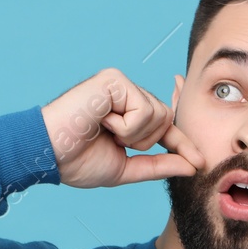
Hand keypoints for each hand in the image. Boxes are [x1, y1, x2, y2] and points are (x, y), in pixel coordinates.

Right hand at [41, 68, 205, 188]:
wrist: (48, 154)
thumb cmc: (76, 161)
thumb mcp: (125, 169)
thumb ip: (157, 166)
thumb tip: (192, 167)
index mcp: (126, 113)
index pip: (164, 126)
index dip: (181, 143)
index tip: (199, 163)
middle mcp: (125, 94)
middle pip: (165, 119)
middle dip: (146, 142)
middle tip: (114, 141)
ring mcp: (119, 84)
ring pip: (157, 114)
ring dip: (133, 135)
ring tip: (105, 132)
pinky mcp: (113, 80)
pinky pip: (144, 109)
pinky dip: (126, 126)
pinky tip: (102, 123)